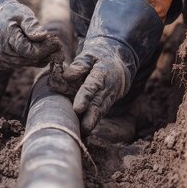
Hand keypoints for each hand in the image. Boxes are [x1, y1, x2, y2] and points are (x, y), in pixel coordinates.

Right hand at [0, 0, 59, 69]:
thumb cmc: (11, 13)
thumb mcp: (23, 13)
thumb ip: (32, 25)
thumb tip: (42, 37)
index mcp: (6, 37)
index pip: (30, 51)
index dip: (45, 49)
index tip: (57, 43)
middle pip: (28, 59)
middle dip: (43, 53)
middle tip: (55, 45)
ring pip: (24, 64)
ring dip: (36, 57)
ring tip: (44, 47)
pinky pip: (17, 65)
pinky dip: (27, 59)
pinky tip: (33, 51)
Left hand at [52, 0, 163, 134]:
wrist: (119, 64)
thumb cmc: (99, 57)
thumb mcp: (90, 54)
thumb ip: (79, 64)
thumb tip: (67, 75)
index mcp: (102, 73)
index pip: (92, 86)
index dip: (85, 98)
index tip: (77, 108)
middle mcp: (107, 87)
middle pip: (98, 103)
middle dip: (92, 117)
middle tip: (84, 128)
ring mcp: (109, 97)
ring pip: (101, 111)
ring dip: (93, 122)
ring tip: (83, 132)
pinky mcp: (107, 104)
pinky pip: (100, 113)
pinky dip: (93, 122)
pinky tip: (84, 132)